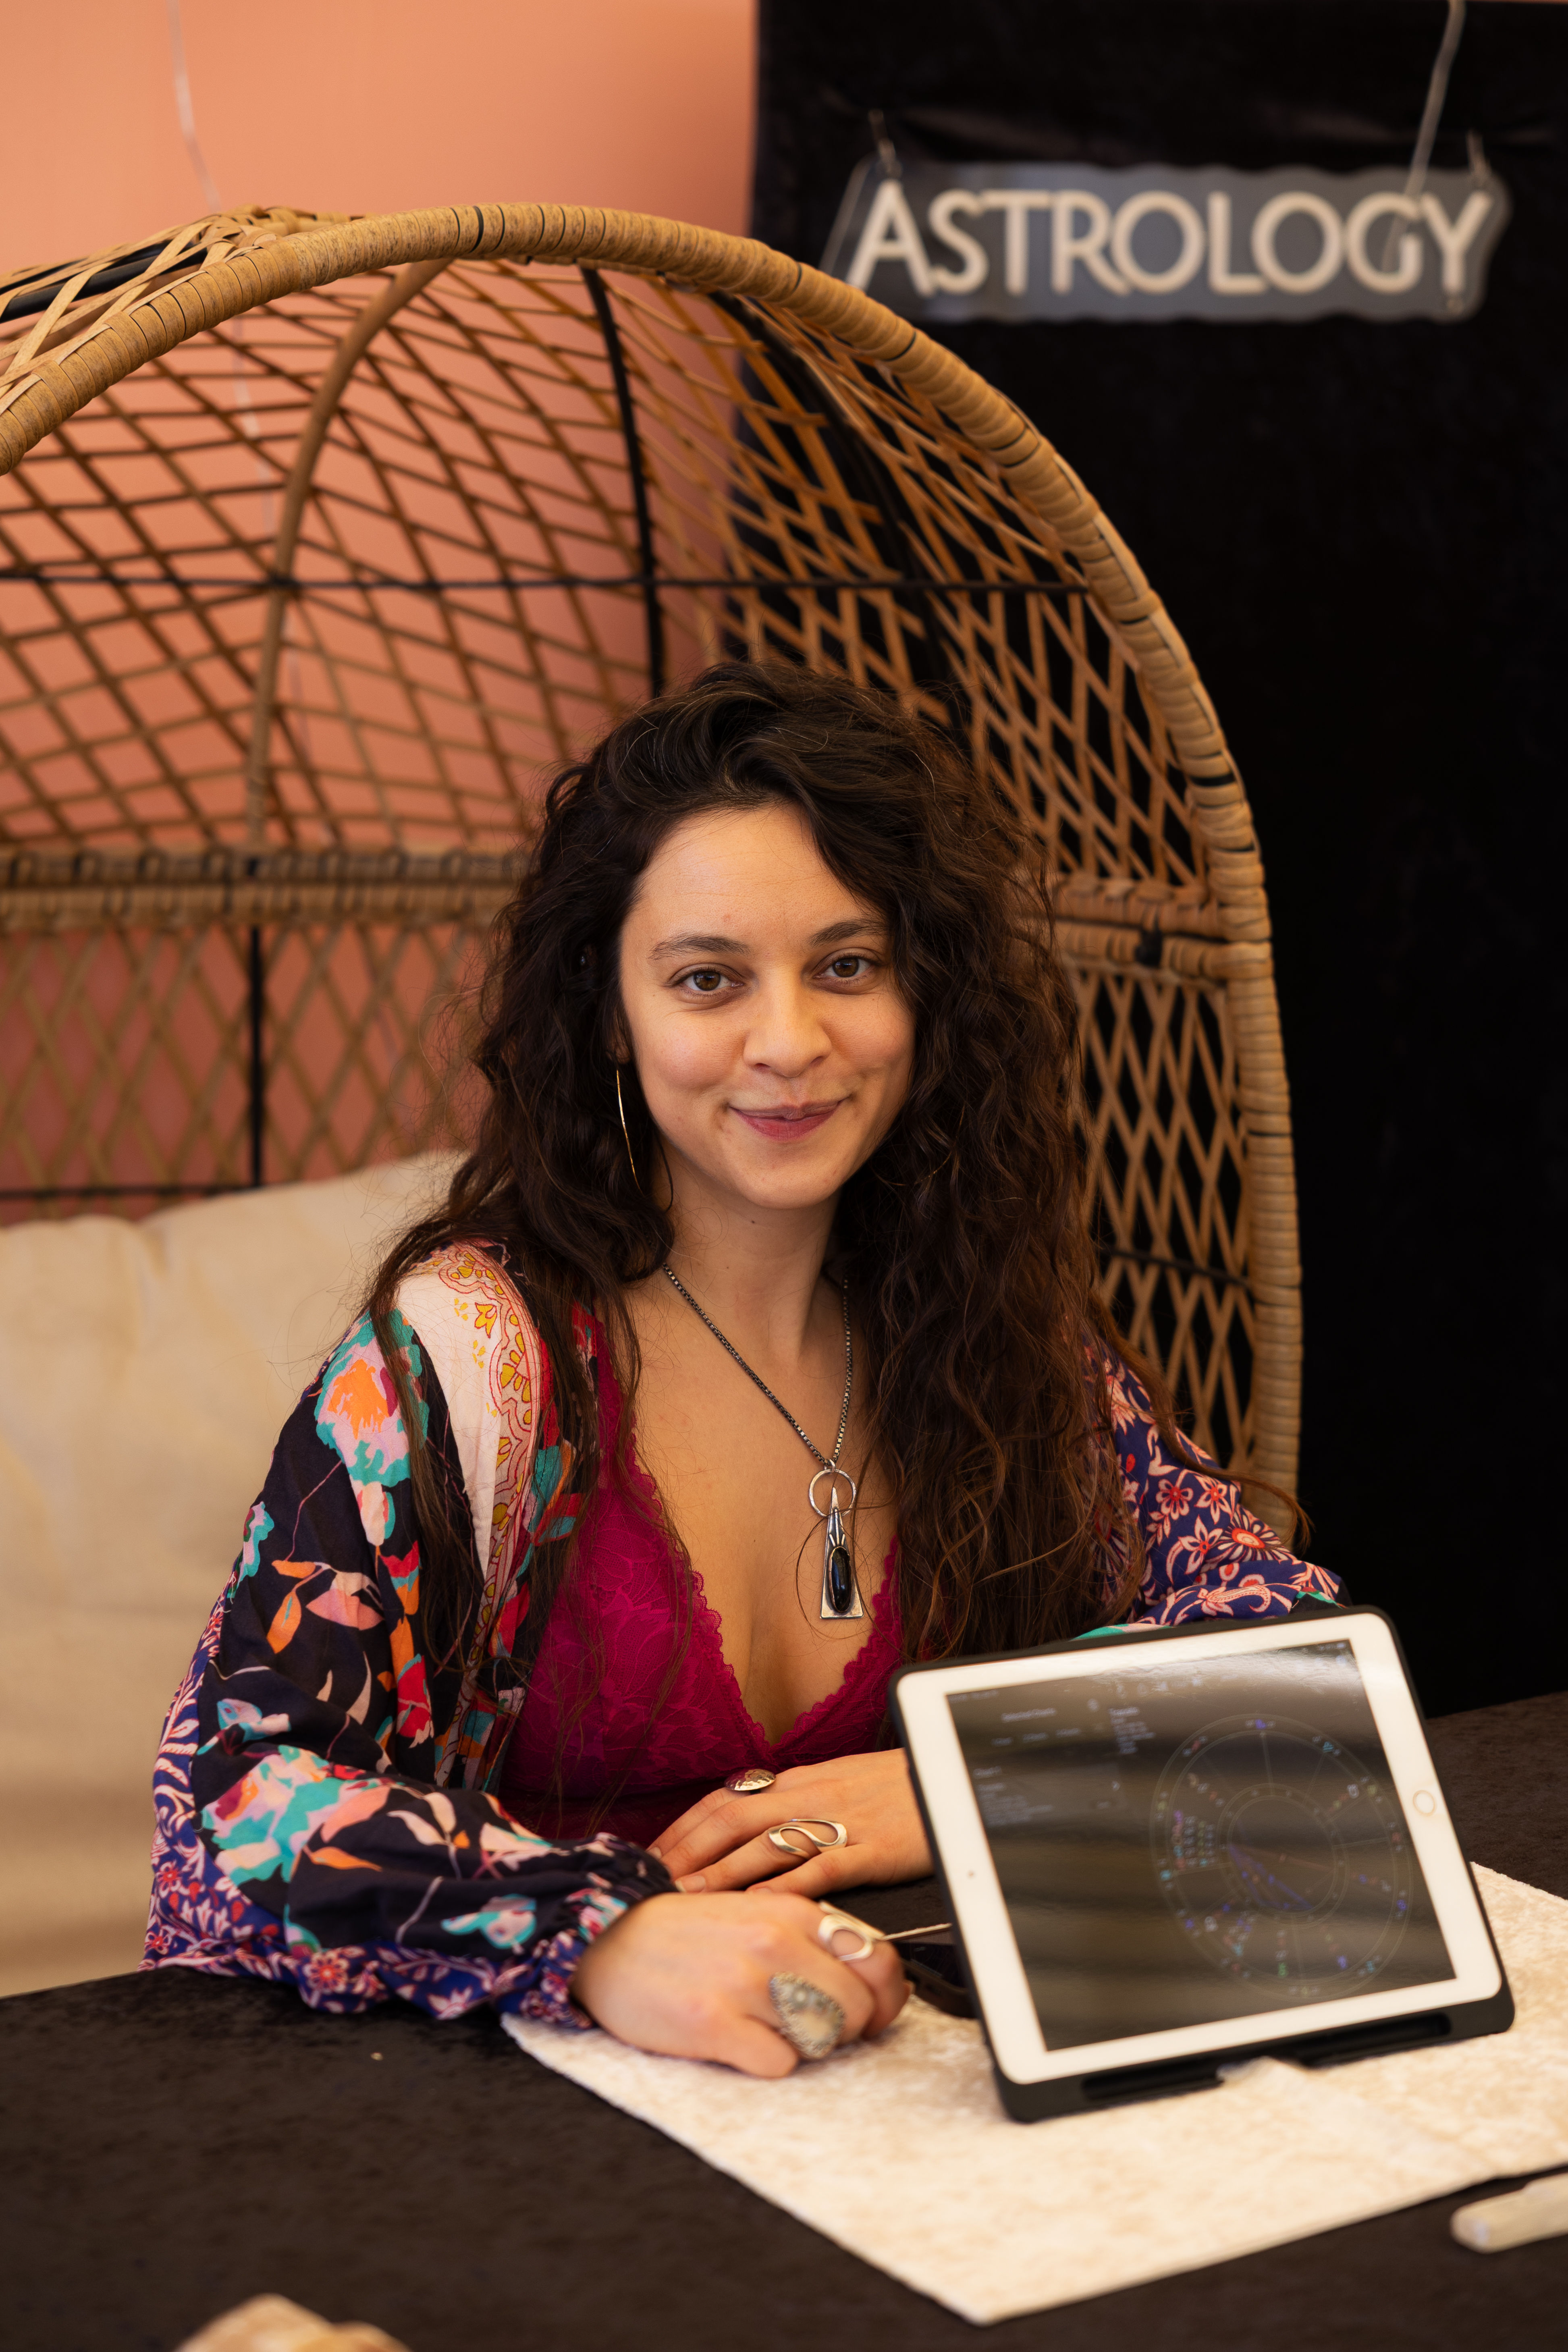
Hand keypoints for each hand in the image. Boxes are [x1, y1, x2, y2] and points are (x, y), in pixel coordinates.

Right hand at [569, 1887, 906, 2075]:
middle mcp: (774, 1941)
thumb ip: (809, 1936)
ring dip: (804, 2045)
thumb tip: (868, 1973)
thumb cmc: (685, 1934)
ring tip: (767, 2029)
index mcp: (791, 1911)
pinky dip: (767, 2062)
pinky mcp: (713, 2024)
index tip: (871, 2011)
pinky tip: (740, 2042)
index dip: (886, 1996)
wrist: (604, 1938)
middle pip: (858, 2007)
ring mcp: (744, 1983)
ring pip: (823, 2039)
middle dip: (846, 2029)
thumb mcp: (755, 1913)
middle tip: (811, 2027)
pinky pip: (779, 2064)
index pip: (879, 1958)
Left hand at [650, 1750, 930, 1897]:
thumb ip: (800, 1802)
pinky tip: (759, 1904)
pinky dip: (788, 1884)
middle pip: (732, 1820)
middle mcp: (813, 1796)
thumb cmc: (903, 1788)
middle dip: (685, 1852)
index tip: (651, 1856)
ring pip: (767, 1844)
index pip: (726, 1800)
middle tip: (649, 1882)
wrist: (961, 1774)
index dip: (684, 1829)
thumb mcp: (843, 1784)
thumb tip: (754, 1823)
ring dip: (720, 1872)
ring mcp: (843, 1822)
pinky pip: (824, 1866)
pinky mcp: (874, 1849)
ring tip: (684, 1899)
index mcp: (802, 1782)